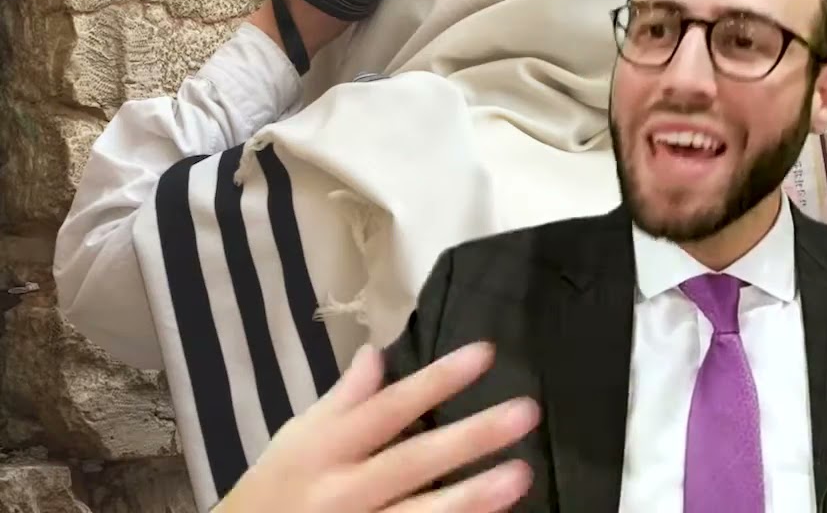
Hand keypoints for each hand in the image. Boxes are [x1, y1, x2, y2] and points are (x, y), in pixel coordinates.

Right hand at [214, 341, 538, 512]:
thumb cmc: (276, 488)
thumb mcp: (298, 437)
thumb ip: (343, 399)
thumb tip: (375, 350)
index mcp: (328, 448)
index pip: (390, 407)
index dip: (438, 380)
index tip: (486, 353)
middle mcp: (345, 490)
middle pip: (415, 461)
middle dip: (471, 437)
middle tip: (526, 412)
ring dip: (473, 498)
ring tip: (522, 475)